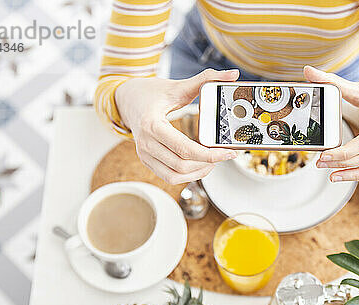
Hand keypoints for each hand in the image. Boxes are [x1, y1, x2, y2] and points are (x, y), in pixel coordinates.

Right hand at [115, 68, 239, 183]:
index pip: (184, 148)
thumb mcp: (177, 86)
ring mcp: (144, 153)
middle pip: (181, 165)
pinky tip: (198, 165)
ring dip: (197, 173)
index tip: (227, 153)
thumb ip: (206, 79)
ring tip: (212, 162)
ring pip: (175, 176)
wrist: (126, 100)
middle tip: (222, 155)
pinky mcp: (146, 160)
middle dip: (206, 163)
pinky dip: (186, 176)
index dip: (209, 154)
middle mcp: (145, 142)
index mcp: (152, 124)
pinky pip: (168, 176)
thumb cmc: (150, 92)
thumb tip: (232, 74)